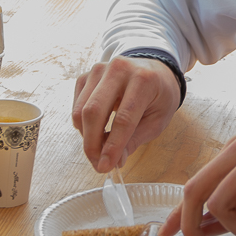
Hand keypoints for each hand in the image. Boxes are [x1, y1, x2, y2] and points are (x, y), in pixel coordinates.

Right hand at [72, 56, 180, 173]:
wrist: (154, 70)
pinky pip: (76, 106)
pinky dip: (82, 125)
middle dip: (92, 143)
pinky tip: (95, 131)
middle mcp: (119, 69)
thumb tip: (113, 161)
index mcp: (144, 80)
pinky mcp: (86, 76)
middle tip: (98, 164)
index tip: (106, 166)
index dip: (113, 145)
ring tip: (99, 149)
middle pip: (94, 111)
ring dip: (86, 136)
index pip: (123, 117)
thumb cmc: (159, 95)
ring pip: (81, 110)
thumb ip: (135, 140)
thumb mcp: (157, 120)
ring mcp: (99, 70)